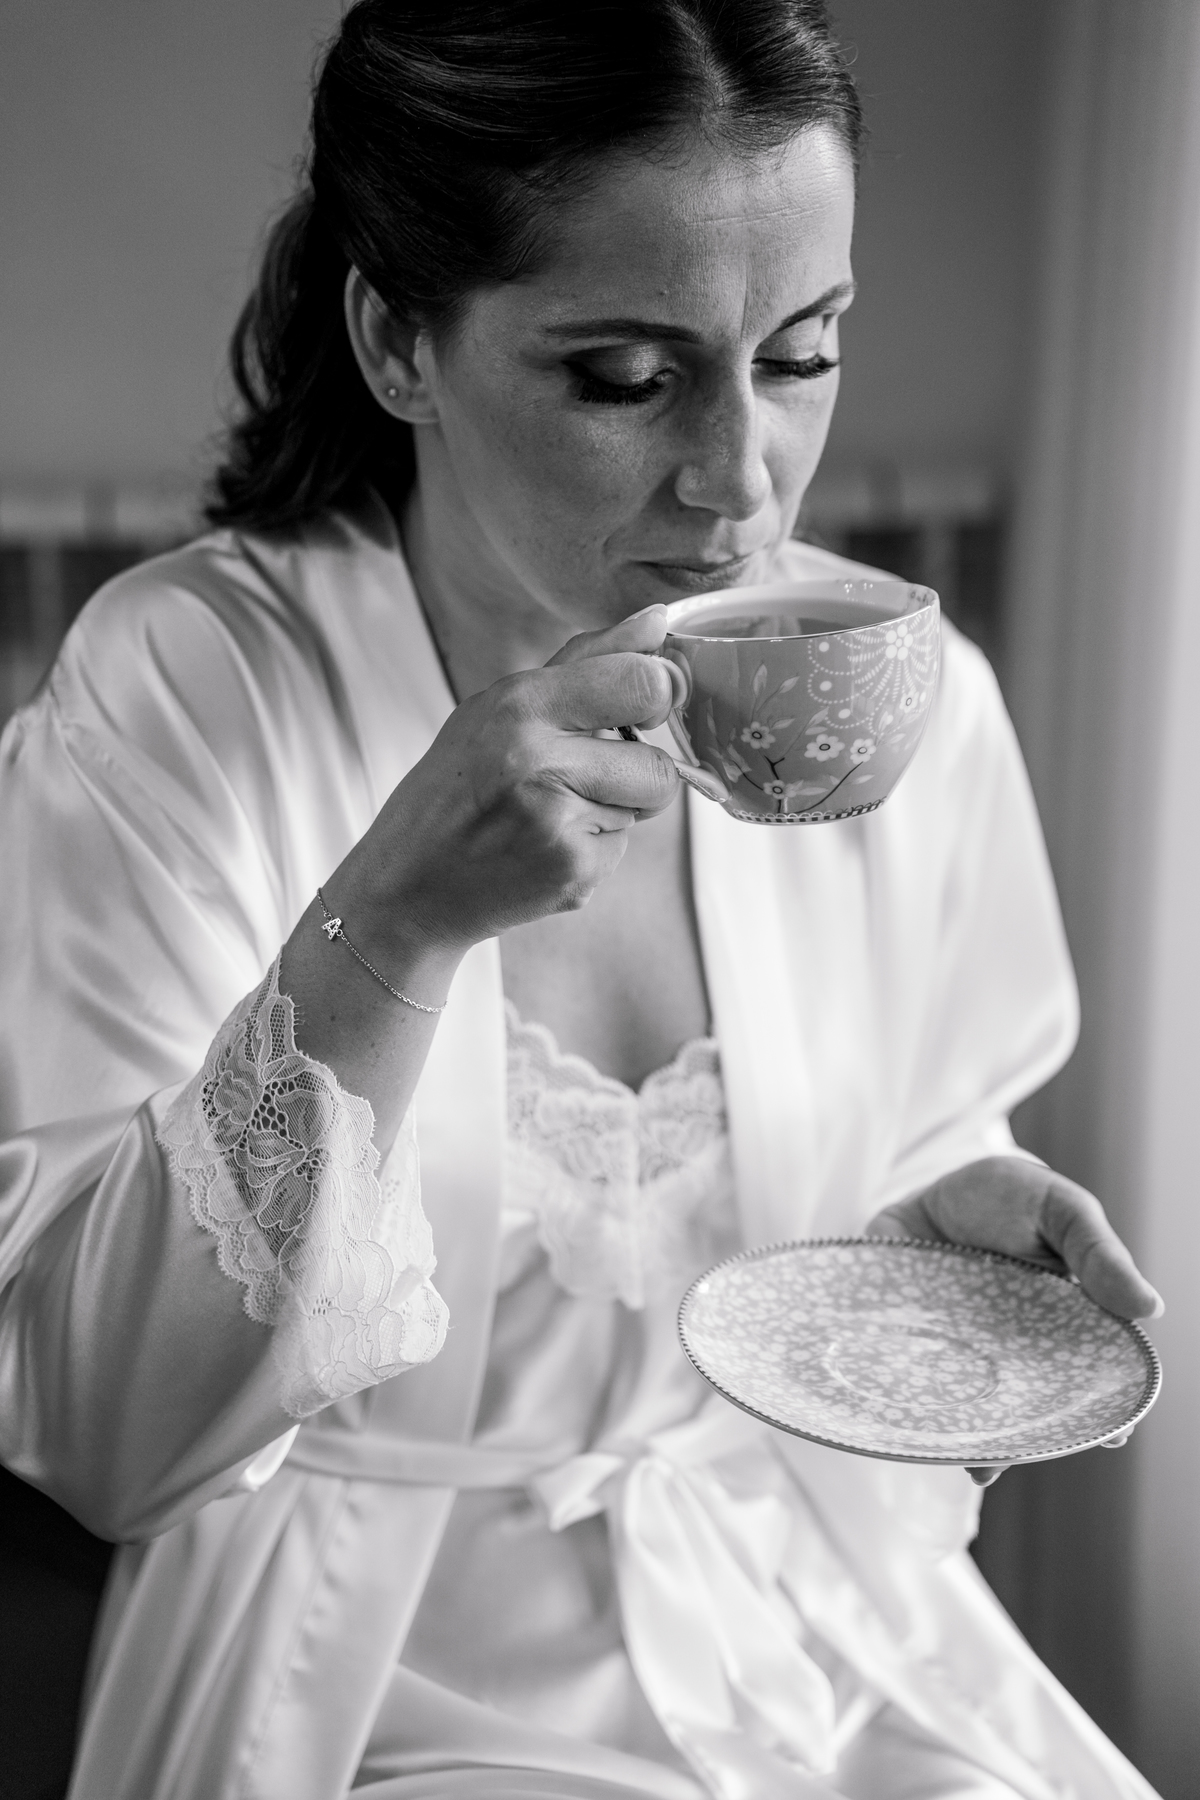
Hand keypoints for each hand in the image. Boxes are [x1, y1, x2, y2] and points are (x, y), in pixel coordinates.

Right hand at [342, 605, 681, 965]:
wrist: (405, 887)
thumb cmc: (454, 788)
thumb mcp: (499, 706)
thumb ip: (586, 661)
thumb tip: (658, 620)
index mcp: (519, 705)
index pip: (643, 682)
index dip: (661, 696)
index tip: (646, 707)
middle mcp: (537, 760)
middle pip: (661, 765)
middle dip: (644, 773)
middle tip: (594, 776)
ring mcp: (556, 822)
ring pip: (645, 808)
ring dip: (615, 810)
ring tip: (551, 814)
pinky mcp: (572, 873)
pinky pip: (623, 849)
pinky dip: (594, 849)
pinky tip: (543, 848)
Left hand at [866, 1156, 1162, 1484]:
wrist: (932, 1184)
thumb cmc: (1010, 1196)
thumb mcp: (1060, 1208)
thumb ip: (1097, 1253)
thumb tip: (1150, 1308)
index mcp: (1062, 1322)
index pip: (1089, 1376)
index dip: (1102, 1410)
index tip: (1112, 1434)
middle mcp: (1015, 1349)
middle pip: (1032, 1405)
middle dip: (1037, 1437)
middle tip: (1033, 1452)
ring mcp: (965, 1352)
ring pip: (979, 1409)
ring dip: (982, 1441)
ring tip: (983, 1464)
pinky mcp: (916, 1346)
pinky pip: (923, 1386)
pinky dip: (923, 1415)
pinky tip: (931, 1439)